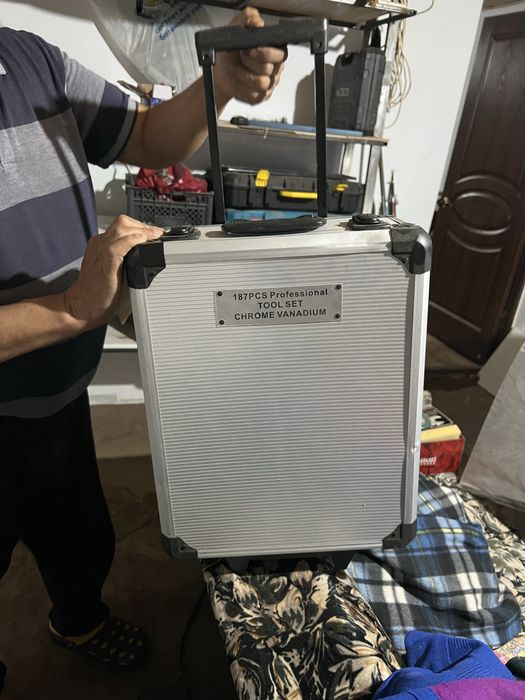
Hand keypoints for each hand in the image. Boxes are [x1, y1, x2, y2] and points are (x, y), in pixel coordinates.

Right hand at [64, 215, 163, 329]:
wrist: (81, 308)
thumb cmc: (97, 293)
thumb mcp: (112, 269)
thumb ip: (124, 259)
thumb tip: (146, 256)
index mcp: (100, 244)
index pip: (122, 226)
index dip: (141, 227)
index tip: (154, 233)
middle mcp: (99, 245)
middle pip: (122, 223)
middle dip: (143, 226)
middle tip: (158, 234)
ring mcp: (101, 253)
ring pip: (121, 230)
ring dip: (142, 231)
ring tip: (155, 237)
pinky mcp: (105, 265)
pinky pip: (117, 247)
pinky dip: (132, 242)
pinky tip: (142, 242)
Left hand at [214, 6, 286, 104]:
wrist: (221, 71)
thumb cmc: (231, 52)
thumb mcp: (236, 28)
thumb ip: (247, 18)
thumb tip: (257, 22)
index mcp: (275, 51)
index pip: (279, 54)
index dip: (264, 53)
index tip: (250, 50)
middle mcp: (275, 68)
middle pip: (268, 69)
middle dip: (249, 63)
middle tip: (240, 58)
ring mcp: (269, 84)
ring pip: (261, 84)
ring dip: (244, 76)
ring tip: (236, 70)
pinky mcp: (261, 97)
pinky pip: (254, 96)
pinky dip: (242, 89)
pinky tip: (238, 82)